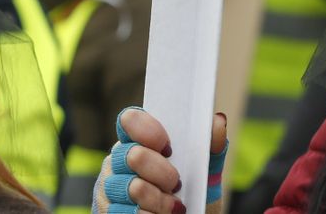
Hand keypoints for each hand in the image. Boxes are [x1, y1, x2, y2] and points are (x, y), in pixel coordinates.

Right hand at [94, 107, 227, 213]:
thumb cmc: (193, 193)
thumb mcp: (206, 170)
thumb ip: (211, 146)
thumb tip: (217, 121)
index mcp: (140, 141)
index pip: (131, 120)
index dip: (148, 130)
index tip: (169, 147)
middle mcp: (119, 162)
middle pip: (133, 155)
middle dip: (161, 171)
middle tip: (177, 182)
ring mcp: (110, 189)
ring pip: (132, 187)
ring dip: (159, 198)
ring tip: (176, 205)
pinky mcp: (108, 212)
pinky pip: (124, 213)